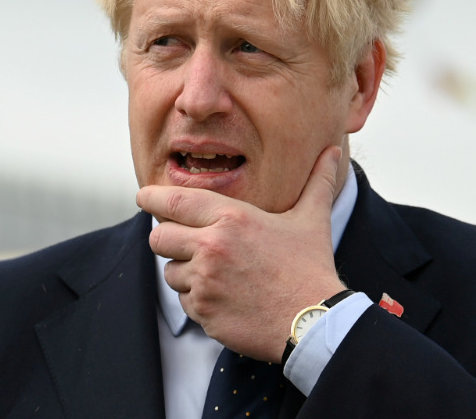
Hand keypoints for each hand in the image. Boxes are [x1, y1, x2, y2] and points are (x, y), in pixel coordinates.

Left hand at [138, 146, 345, 361]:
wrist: (315, 322)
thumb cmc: (311, 268)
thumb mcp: (312, 219)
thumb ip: (317, 182)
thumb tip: (332, 152)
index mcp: (232, 218)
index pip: (174, 202)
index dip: (152, 198)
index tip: (143, 197)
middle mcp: (212, 247)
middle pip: (160, 237)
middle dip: (167, 239)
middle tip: (184, 242)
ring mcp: (205, 281)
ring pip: (170, 272)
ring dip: (186, 273)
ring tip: (217, 274)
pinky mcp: (204, 312)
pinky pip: (184, 302)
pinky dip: (198, 300)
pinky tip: (225, 298)